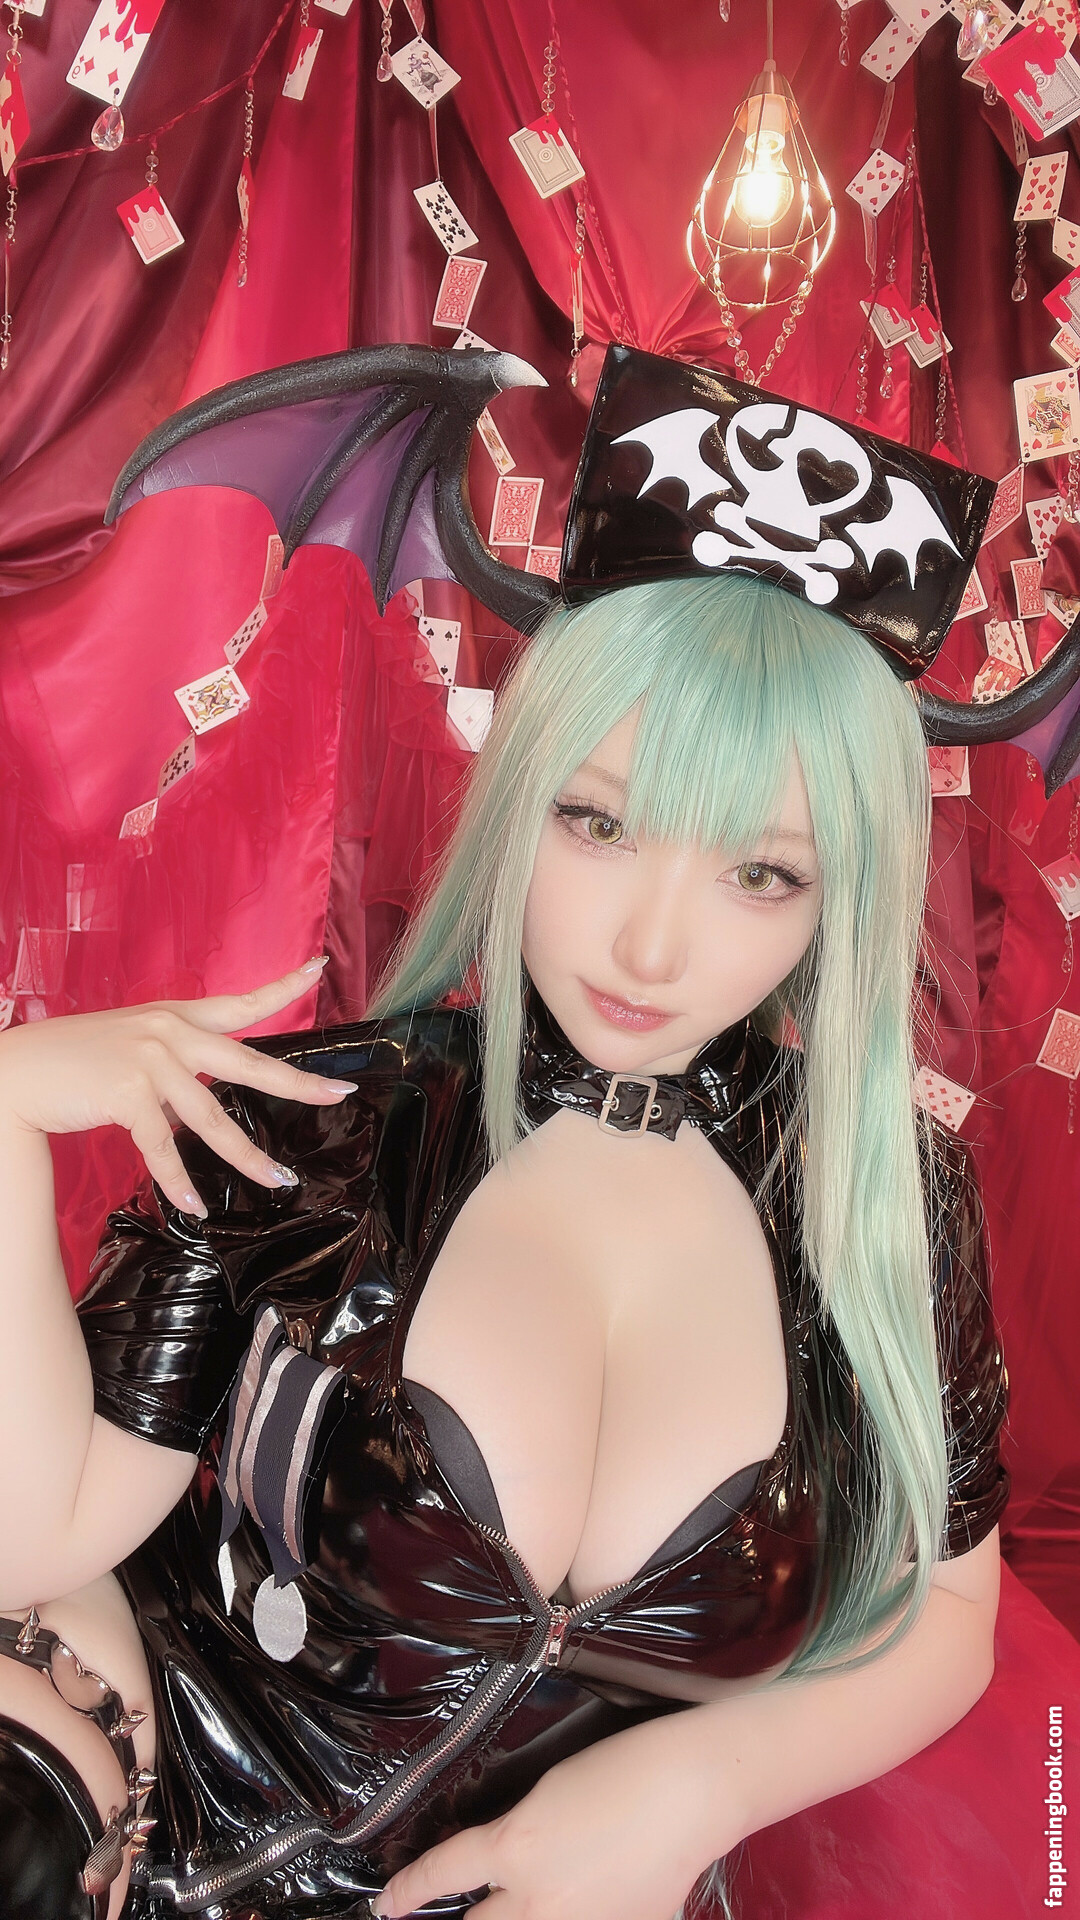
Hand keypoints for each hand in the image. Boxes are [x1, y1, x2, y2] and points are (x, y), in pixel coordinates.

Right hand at [0, 959, 355, 1216]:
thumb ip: (174, 1068)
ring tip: (278, 1180)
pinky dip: (179, 1180)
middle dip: (297, 1083)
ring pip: (213, 1119)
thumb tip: (199, 1107)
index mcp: (177, 1017)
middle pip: (249, 1063)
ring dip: (247, 1157)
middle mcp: (170, 1033)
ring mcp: (150, 1062)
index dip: (283, 987)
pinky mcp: (126, 1094)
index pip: (241, 1002)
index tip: (320, 967)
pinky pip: (162, 1147)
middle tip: (337, 1094)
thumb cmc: (76, 1060)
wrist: (20, 1068)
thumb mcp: (134, 1046)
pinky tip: (194, 1204)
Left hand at [371, 1717, 729, 1919]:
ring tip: (538, 1889)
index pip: (441, 1876)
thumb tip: (495, 1865)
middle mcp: (537, 1901)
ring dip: (516, 1918)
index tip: (386, 1906)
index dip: (405, 1893)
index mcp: (514, 1849)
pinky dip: (572, 1915)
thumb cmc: (620, 1770)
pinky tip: (589, 1892)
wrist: (691, 1790)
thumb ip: (512, 1838)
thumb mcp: (546, 1794)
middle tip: (464, 1906)